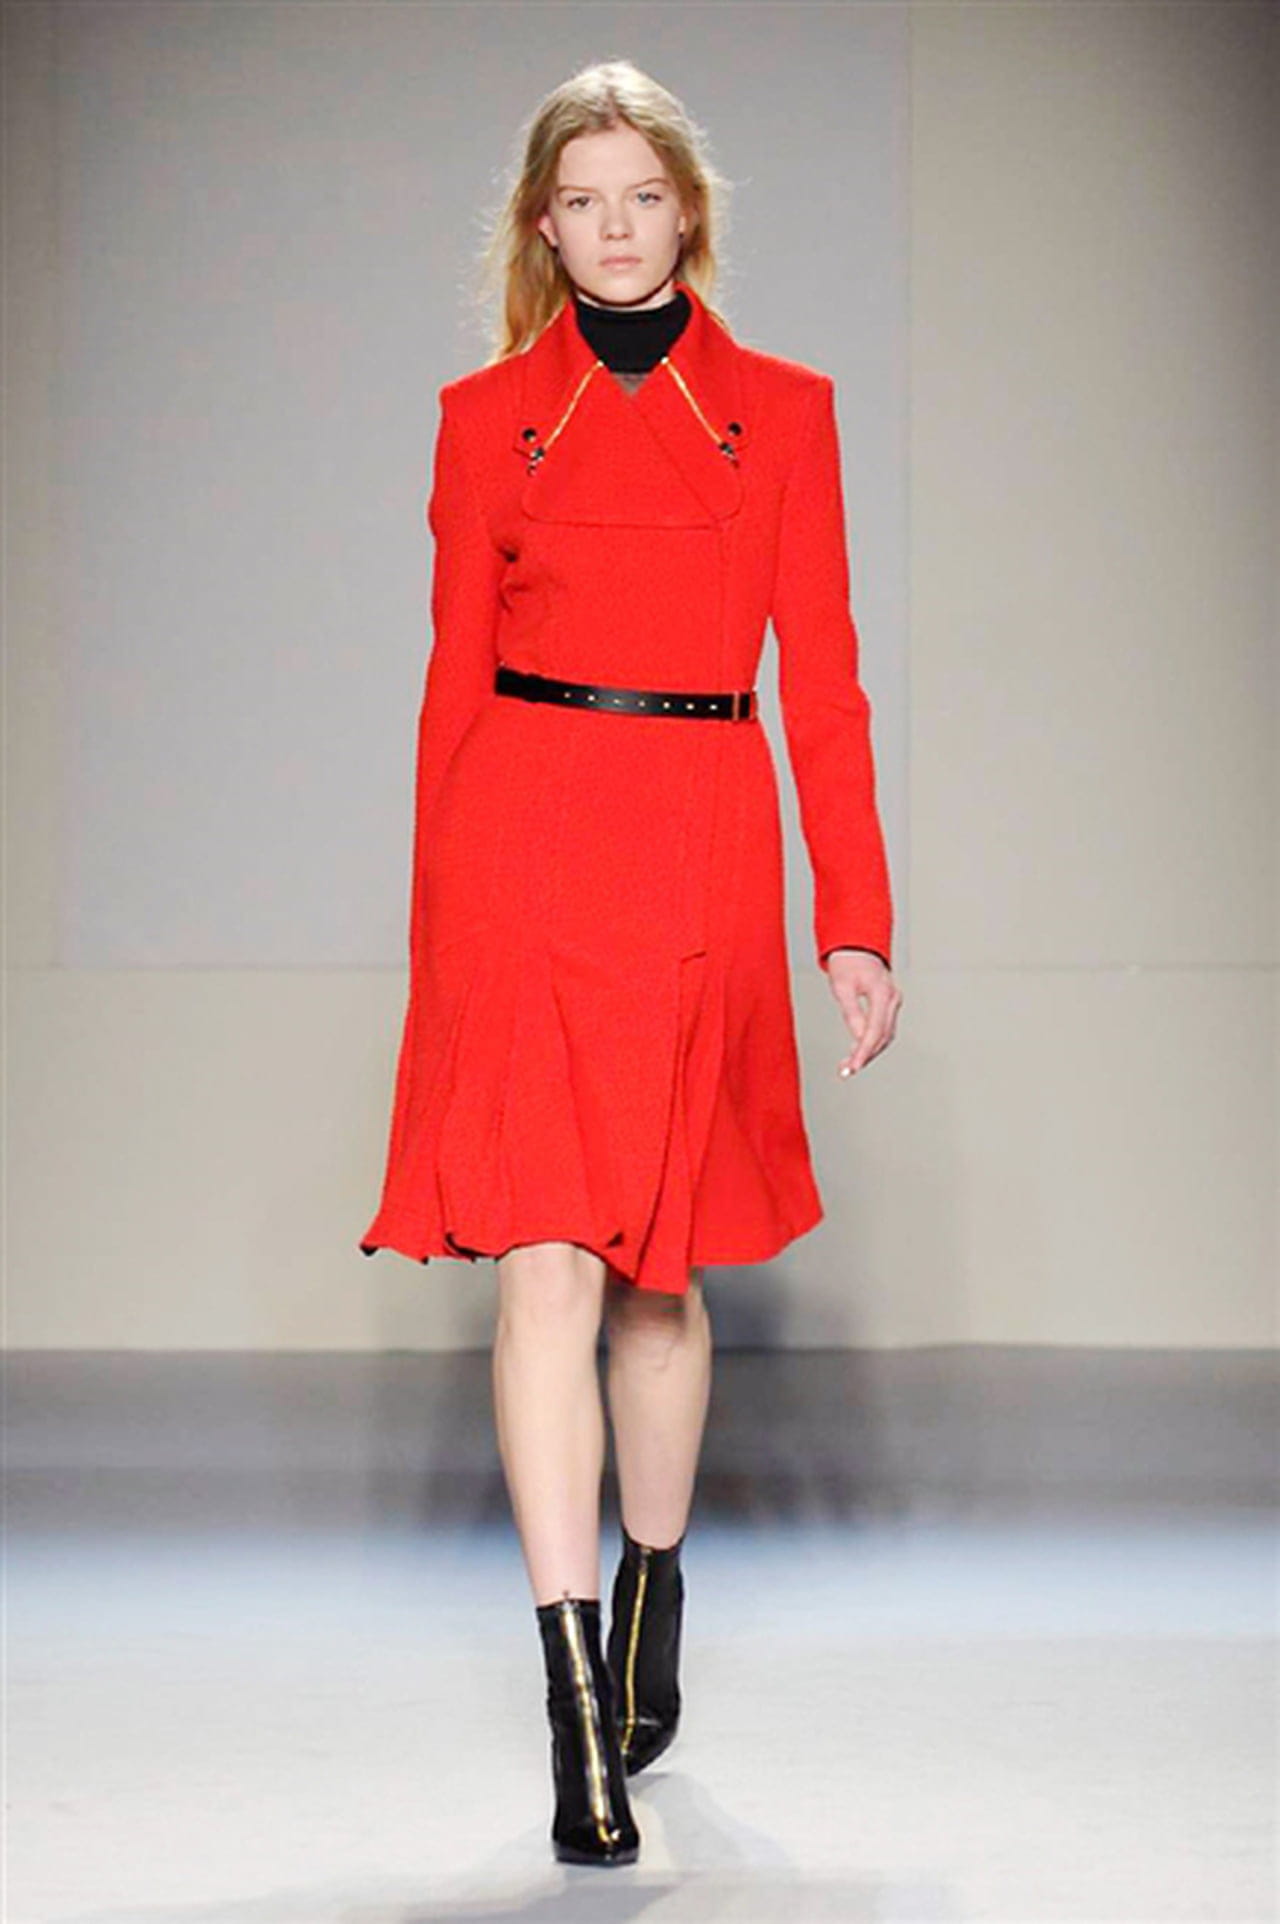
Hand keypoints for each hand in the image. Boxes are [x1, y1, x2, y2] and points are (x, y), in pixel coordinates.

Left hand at [822, 949, 901, 1078]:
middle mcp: (892, 998)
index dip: (864, 1052)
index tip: (853, 1067)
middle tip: (846, 1071)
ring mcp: (893, 1001)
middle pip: (882, 1036)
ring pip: (884, 1035)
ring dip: (868, 1051)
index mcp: (882, 992)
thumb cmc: (847, 962)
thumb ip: (851, 1013)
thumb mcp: (842, 987)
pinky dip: (871, 1041)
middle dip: (865, 1055)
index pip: (874, 1030)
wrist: (856, 946)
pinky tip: (857, 1051)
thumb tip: (856, 1038)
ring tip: (848, 1064)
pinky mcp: (889, 1005)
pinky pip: (883, 1028)